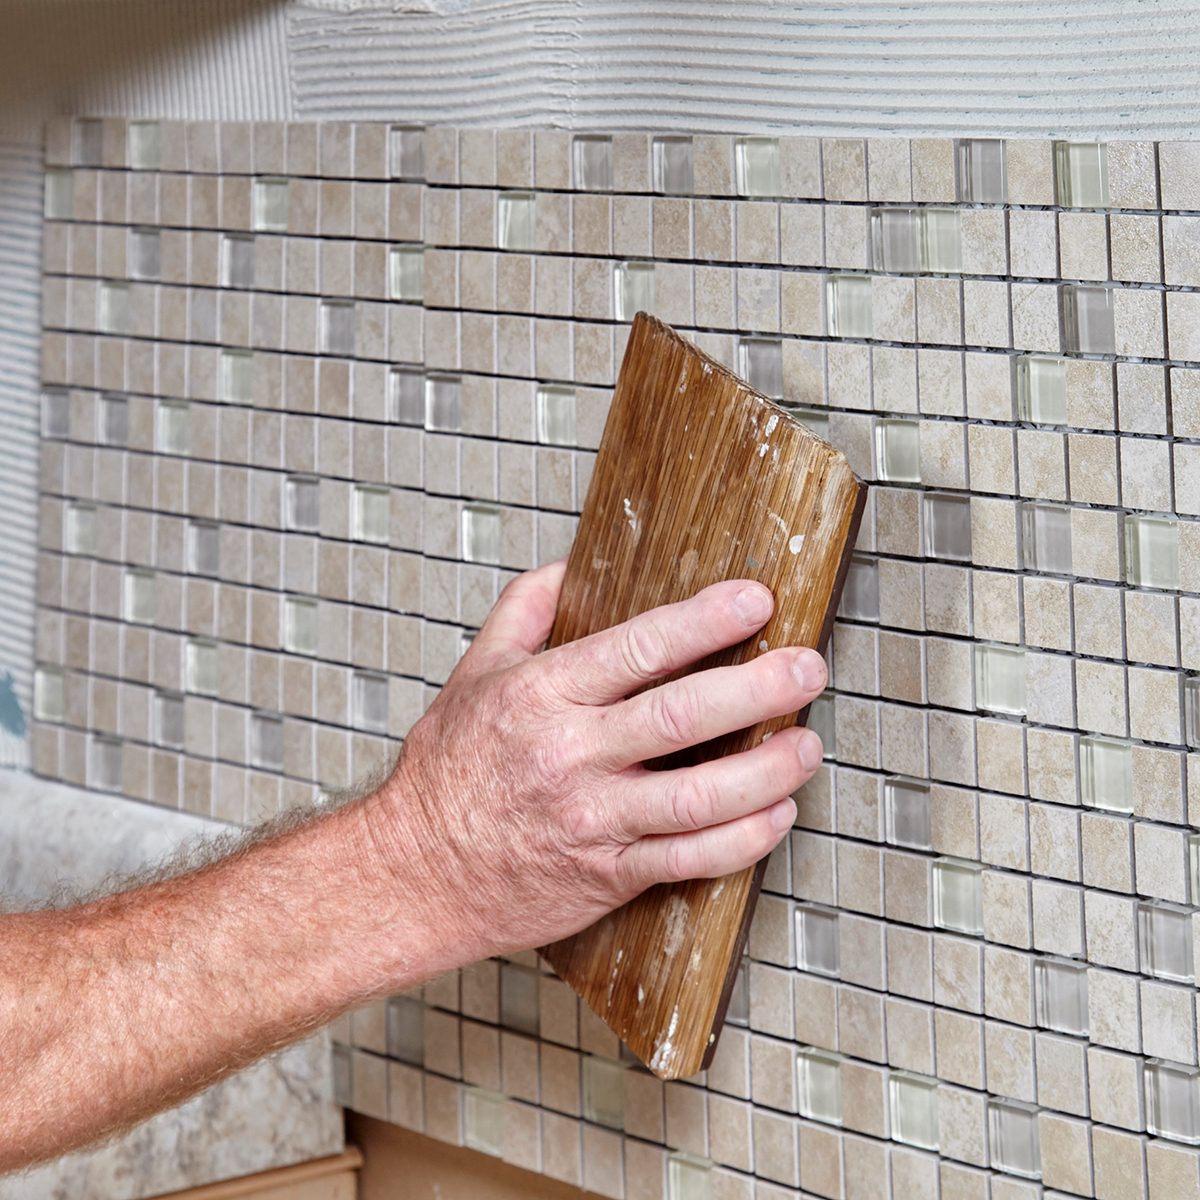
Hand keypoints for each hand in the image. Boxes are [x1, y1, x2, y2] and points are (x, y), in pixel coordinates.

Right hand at [368, 560, 827, 967]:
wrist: (416, 873)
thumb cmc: (448, 773)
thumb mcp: (474, 673)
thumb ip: (524, 610)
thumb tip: (574, 563)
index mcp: (542, 696)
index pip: (637, 648)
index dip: (704, 621)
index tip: (756, 599)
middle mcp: (571, 755)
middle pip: (681, 716)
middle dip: (758, 688)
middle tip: (808, 667)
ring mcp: (594, 820)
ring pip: (699, 797)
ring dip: (766, 770)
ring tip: (808, 745)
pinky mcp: (610, 874)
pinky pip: (689, 860)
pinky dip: (743, 840)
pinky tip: (777, 814)